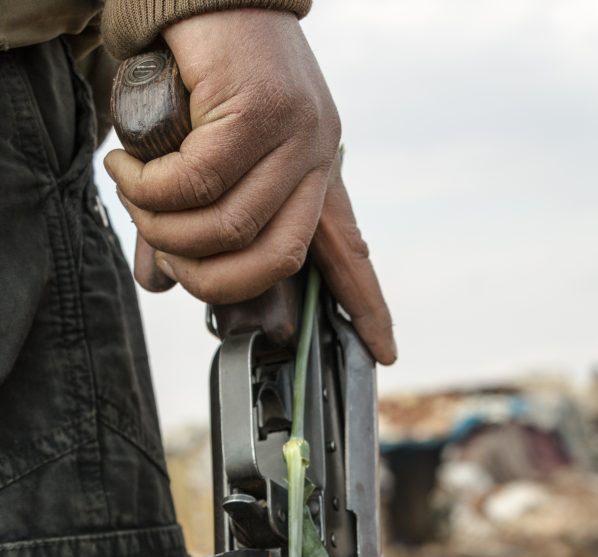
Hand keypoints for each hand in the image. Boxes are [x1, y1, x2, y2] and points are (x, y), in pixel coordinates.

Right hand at [105, 9, 395, 364]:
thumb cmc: (201, 77)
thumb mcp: (204, 157)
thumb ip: (189, 221)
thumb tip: (163, 282)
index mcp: (315, 175)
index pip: (351, 253)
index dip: (367, 307)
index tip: (385, 353)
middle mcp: (316, 157)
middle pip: (278, 259)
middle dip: (212, 279)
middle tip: (167, 260)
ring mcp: (294, 133)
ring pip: (231, 223)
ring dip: (167, 228)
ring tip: (134, 198)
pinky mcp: (258, 110)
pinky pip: (198, 180)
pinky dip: (152, 187)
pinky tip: (127, 167)